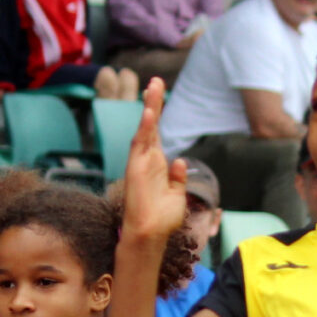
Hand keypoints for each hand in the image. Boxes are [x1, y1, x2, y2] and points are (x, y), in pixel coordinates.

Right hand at [117, 78, 184, 247]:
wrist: (151, 235)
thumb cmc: (162, 219)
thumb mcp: (176, 195)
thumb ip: (178, 178)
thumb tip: (181, 160)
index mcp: (157, 164)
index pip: (158, 133)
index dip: (159, 114)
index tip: (160, 93)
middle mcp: (147, 159)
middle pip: (151, 125)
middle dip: (153, 103)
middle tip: (156, 81)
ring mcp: (140, 162)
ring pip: (145, 130)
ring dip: (150, 109)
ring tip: (153, 87)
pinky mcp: (136, 169)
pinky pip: (140, 145)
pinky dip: (146, 129)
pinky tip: (150, 114)